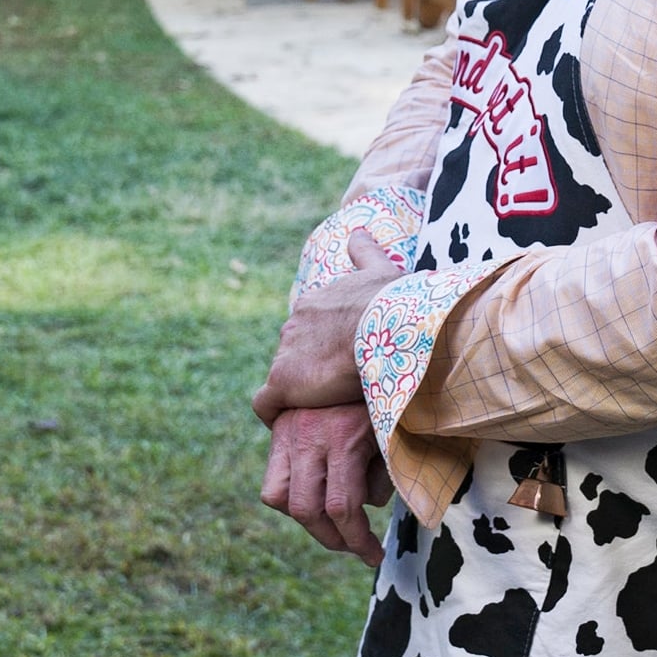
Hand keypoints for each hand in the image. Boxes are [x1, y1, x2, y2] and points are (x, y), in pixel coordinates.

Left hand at [250, 231, 405, 424]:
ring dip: (299, 392)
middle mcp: (294, 323)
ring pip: (285, 377)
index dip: (325, 347)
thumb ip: (365, 252)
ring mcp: (285, 353)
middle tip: (337, 389)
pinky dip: (272, 414)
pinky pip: (264, 403)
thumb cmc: (391, 302)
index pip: (311, 328)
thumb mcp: (380, 269)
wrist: (386, 325)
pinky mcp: (282, 382)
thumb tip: (357, 232)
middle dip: (311, 369)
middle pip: (295, 352)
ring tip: (322, 410)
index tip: (343, 361)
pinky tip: (287, 424)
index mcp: (315, 302)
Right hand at [260, 403, 394, 565]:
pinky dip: (290, 495)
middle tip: (352, 546)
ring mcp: (289, 431)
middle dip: (332, 538)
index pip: (342, 507)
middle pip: (306, 510)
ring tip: (331, 525)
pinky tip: (317, 495)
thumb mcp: (392, 435)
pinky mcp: (280, 429)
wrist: (363, 345)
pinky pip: (273, 477)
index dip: (357, 540)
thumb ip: (380, 475)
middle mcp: (309, 435)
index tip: (372, 554)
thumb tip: (365, 508)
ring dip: (305, 518)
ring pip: (278, 496)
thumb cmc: (389, 395)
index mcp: (344, 437)